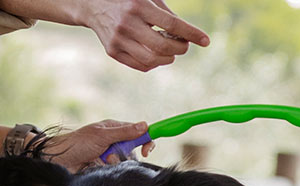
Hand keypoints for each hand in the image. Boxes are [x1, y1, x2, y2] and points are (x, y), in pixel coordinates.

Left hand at [46, 120, 154, 170]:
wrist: (59, 160)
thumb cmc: (77, 143)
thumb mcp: (102, 135)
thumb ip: (124, 132)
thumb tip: (145, 126)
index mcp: (115, 129)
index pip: (138, 132)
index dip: (145, 140)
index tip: (145, 150)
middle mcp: (114, 141)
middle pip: (134, 150)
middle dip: (125, 155)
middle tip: (112, 155)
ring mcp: (109, 155)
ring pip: (125, 162)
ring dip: (115, 162)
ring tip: (101, 161)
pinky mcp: (105, 168)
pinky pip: (116, 170)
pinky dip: (109, 169)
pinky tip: (98, 167)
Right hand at [80, 0, 209, 71]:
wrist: (93, 5)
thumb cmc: (127, 0)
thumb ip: (167, 14)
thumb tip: (187, 34)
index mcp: (139, 6)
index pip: (171, 24)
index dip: (191, 34)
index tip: (205, 40)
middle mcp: (127, 23)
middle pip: (162, 47)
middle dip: (180, 49)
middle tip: (184, 45)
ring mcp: (118, 39)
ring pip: (152, 60)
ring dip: (168, 59)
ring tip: (171, 51)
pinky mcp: (112, 51)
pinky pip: (140, 66)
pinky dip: (154, 63)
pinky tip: (157, 55)